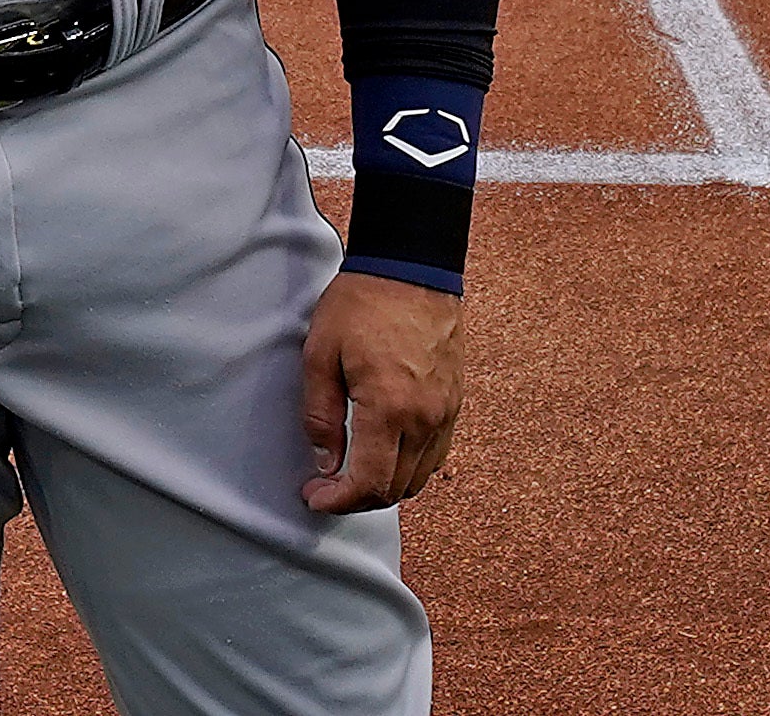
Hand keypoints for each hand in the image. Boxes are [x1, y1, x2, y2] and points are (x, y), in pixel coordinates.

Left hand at [299, 269, 462, 513]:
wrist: (411, 268)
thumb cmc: (362, 304)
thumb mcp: (320, 353)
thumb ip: (321, 415)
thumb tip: (325, 461)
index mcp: (389, 409)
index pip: (369, 483)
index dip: (338, 501)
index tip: (315, 498)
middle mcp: (425, 419)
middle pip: (396, 489)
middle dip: (357, 500)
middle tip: (326, 488)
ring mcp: (446, 412)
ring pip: (420, 477)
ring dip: (385, 487)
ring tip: (351, 474)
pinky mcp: (455, 402)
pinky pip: (436, 454)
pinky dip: (410, 467)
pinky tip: (384, 454)